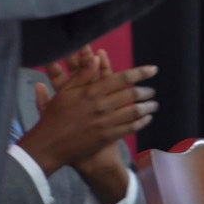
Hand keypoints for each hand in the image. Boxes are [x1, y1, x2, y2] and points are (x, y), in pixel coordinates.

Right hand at [19, 53, 156, 182]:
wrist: (49, 145)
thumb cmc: (55, 116)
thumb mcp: (65, 92)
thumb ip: (83, 75)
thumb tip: (97, 58)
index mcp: (92, 91)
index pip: (122, 78)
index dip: (140, 73)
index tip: (153, 70)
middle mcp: (102, 106)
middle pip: (131, 95)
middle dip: (146, 92)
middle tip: (152, 91)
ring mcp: (106, 122)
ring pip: (134, 112)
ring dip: (147, 107)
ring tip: (154, 105)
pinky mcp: (107, 137)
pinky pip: (130, 128)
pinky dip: (141, 123)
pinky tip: (146, 120)